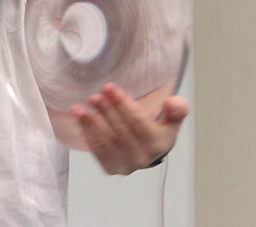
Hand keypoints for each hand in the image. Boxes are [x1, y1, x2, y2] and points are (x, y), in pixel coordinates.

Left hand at [70, 83, 188, 174]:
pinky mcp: (111, 168)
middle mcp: (143, 157)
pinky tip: (78, 117)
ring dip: (91, 122)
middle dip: (106, 111)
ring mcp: (126, 165)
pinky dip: (86, 132)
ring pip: (106, 141)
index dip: (122, 104)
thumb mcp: (171, 120)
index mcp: (159, 144)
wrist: (146, 152)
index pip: (138, 122)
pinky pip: (96, 149)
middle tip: (94, 95)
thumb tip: (172, 102)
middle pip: (120, 130)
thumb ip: (177, 109)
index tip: (108, 87)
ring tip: (80, 107)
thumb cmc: (156, 129)